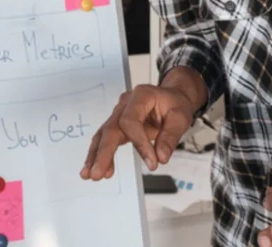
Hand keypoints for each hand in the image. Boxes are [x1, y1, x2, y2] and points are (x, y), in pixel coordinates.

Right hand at [80, 81, 197, 180]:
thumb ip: (170, 137)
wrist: (172, 97)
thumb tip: (160, 158)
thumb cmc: (175, 104)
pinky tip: (103, 170)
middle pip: (110, 128)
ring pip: (103, 134)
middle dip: (104, 152)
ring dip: (96, 156)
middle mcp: (125, 103)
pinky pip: (107, 139)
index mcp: (141, 96)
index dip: (139, 143)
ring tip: (91, 175)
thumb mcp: (180, 118)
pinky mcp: (118, 125)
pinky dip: (102, 155)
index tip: (153, 163)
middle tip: (98, 173)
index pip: (131, 121)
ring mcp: (119, 113)